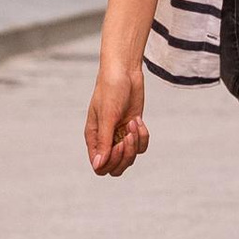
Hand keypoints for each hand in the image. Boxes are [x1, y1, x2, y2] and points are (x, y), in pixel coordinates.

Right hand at [85, 54, 149, 178]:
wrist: (125, 72)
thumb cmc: (111, 90)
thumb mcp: (107, 116)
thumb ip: (104, 142)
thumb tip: (98, 165)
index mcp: (94, 138)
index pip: (100, 166)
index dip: (111, 162)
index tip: (118, 144)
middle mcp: (106, 140)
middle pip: (115, 167)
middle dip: (126, 155)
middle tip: (128, 136)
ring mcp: (120, 135)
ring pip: (130, 158)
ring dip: (135, 143)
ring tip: (133, 123)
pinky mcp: (133, 129)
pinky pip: (141, 145)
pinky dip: (143, 136)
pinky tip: (138, 120)